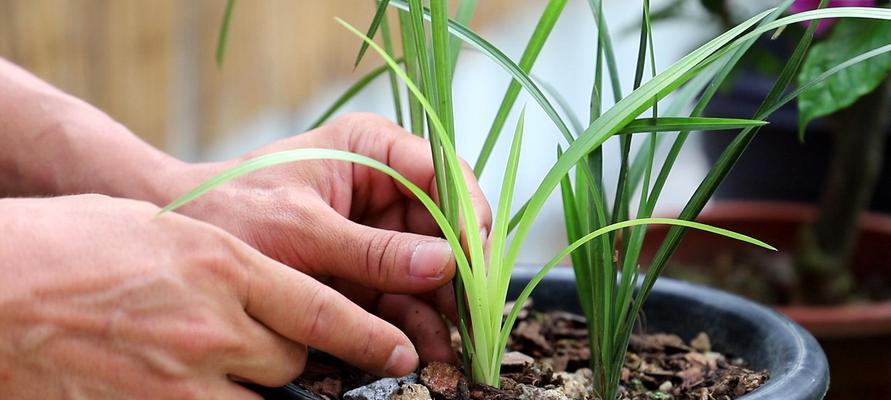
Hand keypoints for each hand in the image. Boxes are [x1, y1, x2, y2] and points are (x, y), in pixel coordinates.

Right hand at [0, 195, 417, 398]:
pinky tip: (194, 384)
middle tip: (269, 344)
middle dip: (292, 354)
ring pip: (261, 396)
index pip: (321, 309)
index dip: (370, 335)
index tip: (402, 351)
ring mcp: (182, 380)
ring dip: (257, 385)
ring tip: (228, 366)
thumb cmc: (75, 245)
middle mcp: (214, 327)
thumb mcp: (165, 232)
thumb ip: (225, 265)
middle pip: (293, 359)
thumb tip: (261, 289)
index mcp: (223, 265)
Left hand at [166, 113, 492, 362]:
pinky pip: (406, 296)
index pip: (443, 174)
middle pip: (447, 226)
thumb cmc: (231, 211)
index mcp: (374, 150)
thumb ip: (373, 250)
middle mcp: (387, 186)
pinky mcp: (369, 271)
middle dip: (461, 273)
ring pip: (433, 268)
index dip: (467, 215)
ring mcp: (380, 231)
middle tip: (474, 317)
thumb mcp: (302, 229)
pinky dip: (417, 323)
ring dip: (444, 307)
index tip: (474, 261)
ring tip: (455, 345)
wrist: (185, 239)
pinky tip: (426, 349)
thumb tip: (445, 263)